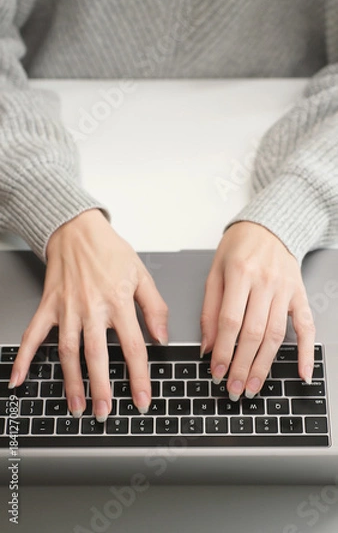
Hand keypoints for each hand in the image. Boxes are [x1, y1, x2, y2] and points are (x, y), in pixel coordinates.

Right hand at [9, 209, 167, 419]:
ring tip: (76, 406)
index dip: (138, 377)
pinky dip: (25, 357)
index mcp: (118, 301)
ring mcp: (67, 308)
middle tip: (104, 413)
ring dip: (70, 381)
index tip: (142, 400)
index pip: (132, 346)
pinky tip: (19, 378)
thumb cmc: (110, 251)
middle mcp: (92, 308)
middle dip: (101, 387)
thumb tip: (162, 337)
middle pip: (97, 355)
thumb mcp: (142, 275)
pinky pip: (34, 334)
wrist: (78, 229)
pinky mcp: (49, 306)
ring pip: (67, 351)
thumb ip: (155, 307)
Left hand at [200, 221, 314, 400]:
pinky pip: (307, 326)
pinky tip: (302, 372)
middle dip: (242, 365)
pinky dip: (305, 351)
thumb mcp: (215, 271)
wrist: (269, 226)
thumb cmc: (239, 247)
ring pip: (276, 335)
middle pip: (253, 333)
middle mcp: (265, 282)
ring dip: (264, 365)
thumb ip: (210, 308)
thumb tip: (207, 345)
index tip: (216, 371)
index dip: (223, 350)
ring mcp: (285, 290)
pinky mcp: (300, 294)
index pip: (230, 321)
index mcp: (239, 274)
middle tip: (234, 388)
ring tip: (253, 385)